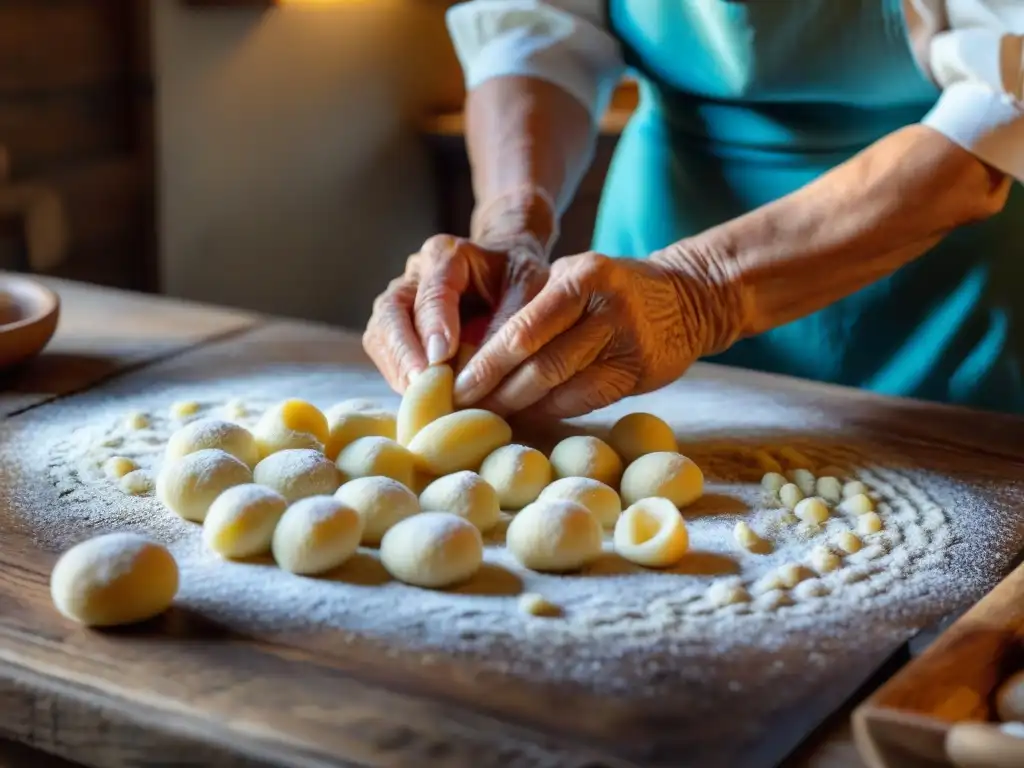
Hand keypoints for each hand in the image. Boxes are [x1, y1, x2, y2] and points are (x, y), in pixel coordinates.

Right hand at [362, 234, 548, 391]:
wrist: (506, 271)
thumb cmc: (519, 278)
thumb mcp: (528, 289)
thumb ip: (509, 322)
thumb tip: (481, 371)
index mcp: (447, 255)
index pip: (432, 289)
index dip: (433, 324)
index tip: (441, 357)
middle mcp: (414, 274)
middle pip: (390, 311)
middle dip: (404, 352)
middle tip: (420, 385)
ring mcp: (400, 300)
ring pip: (380, 334)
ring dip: (397, 369)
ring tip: (419, 399)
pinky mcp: (396, 328)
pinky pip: (385, 353)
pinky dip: (399, 378)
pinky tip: (420, 399)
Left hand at [452, 250, 740, 418]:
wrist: (684, 298)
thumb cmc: (609, 291)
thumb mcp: (572, 279)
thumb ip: (532, 309)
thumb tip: (474, 355)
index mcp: (579, 278)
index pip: (522, 329)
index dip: (486, 364)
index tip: (455, 386)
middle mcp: (604, 307)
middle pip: (538, 361)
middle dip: (495, 391)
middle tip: (462, 412)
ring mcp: (626, 341)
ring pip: (561, 386)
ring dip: (521, 407)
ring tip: (488, 419)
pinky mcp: (640, 371)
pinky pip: (586, 400)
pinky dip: (553, 411)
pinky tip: (529, 417)